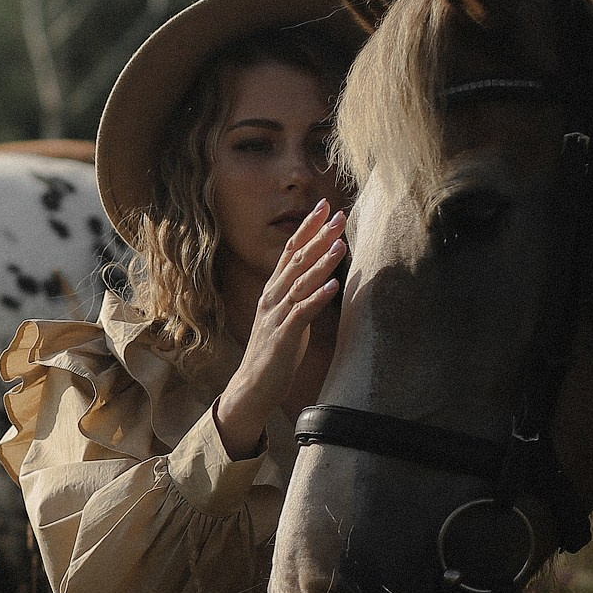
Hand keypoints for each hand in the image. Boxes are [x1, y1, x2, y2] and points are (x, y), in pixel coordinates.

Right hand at [215, 202, 346, 458]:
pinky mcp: (283, 337)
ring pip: (300, 283)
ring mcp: (276, 316)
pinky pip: (302, 313)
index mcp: (273, 291)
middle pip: (296, 261)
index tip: (324, 206)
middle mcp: (272, 298)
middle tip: (338, 215)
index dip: (307, 228)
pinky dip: (317, 298)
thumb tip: (320, 274)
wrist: (252, 386)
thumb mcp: (285, 316)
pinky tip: (333, 286)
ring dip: (321, 263)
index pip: (290, 251)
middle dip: (318, 236)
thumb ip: (298, 293)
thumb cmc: (273, 352)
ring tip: (340, 244)